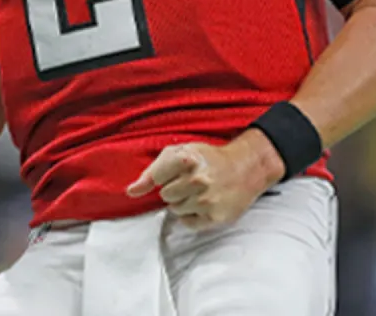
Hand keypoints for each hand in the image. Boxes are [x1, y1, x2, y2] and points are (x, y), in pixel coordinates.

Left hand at [126, 129, 285, 229]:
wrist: (245, 169)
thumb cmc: (208, 159)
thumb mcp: (181, 152)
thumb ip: (153, 170)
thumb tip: (130, 191)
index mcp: (187, 158)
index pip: (156, 177)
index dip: (160, 177)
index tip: (165, 177)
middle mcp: (197, 180)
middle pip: (165, 196)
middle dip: (174, 189)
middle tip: (189, 182)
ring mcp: (207, 200)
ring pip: (175, 210)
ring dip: (183, 203)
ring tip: (198, 192)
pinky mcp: (216, 217)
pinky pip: (188, 223)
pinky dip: (192, 216)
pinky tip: (203, 204)